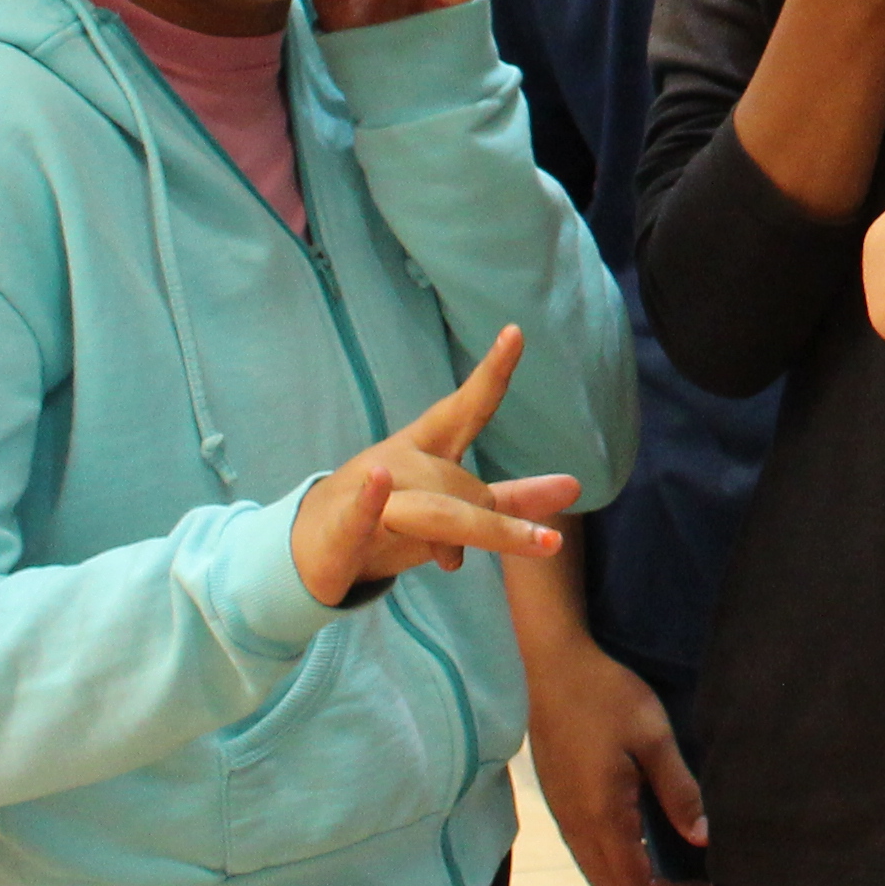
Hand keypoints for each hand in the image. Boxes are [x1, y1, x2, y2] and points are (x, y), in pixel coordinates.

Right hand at [291, 322, 582, 602]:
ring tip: (533, 544)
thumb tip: (574, 486)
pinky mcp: (341, 532)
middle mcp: (400, 463)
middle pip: (463, 487)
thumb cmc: (389, 521)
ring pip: (434, 509)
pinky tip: (381, 478)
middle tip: (545, 544)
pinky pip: (360, 515)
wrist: (310, 553)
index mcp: (426, 451)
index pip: (465, 409)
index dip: (492, 374)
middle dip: (496, 524)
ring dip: (481, 527)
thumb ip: (511, 498)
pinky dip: (370, 499)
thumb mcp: (455, 507)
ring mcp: (370, 495)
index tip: (516, 331)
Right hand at [520, 623, 705, 885]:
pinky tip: (640, 852)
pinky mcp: (559, 803)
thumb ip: (679, 791)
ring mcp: (563, 817)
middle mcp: (577, 827)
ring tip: (673, 881)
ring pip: (597, 875)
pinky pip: (587, 855)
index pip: (635, 884)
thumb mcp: (654, 738)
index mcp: (602, 816)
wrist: (550, 669)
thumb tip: (702, 838)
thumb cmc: (605, 696)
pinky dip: (616, 868)